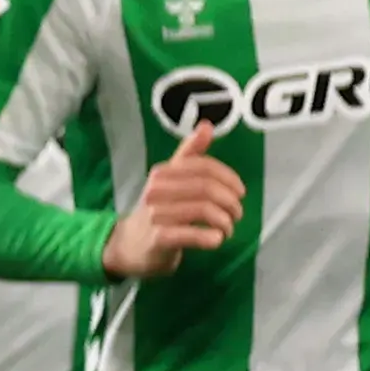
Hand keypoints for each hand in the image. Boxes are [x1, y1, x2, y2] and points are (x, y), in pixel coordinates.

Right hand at [102, 128, 246, 278]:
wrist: (130, 245)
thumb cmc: (158, 210)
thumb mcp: (171, 179)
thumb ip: (189, 153)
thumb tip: (206, 125)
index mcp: (162, 173)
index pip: (203, 166)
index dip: (228, 178)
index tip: (239, 192)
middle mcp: (156, 190)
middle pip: (206, 188)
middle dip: (230, 202)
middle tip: (236, 214)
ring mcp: (156, 214)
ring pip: (204, 211)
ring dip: (225, 222)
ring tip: (227, 229)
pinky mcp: (159, 238)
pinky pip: (192, 234)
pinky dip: (211, 237)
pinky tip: (217, 239)